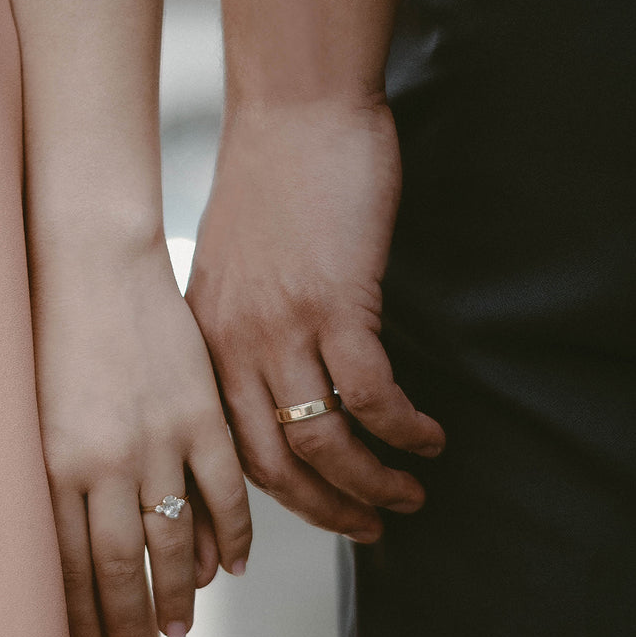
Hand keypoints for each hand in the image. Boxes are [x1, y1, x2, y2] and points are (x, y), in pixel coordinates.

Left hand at [31, 230, 251, 636]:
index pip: (68, 567)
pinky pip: (226, 494)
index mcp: (54, 466)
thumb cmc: (50, 336)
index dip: (79, 623)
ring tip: (179, 633)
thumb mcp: (33, 415)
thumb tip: (73, 549)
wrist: (90, 261)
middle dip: (124, 627)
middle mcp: (104, 463)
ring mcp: (158, 441)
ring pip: (173, 541)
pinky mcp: (201, 416)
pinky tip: (230, 568)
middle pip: (119, 568)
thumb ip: (54, 482)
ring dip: (177, 596)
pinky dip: (232, 537)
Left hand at [186, 100, 443, 541]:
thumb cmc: (274, 183)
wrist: (296, 107)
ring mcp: (283, 328)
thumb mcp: (233, 269)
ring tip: (411, 493)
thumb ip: (244, 331)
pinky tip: (429, 437)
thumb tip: (283, 386)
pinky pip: (372, 396)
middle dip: (327, 510)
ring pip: (324, 443)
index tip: (317, 517)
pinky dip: (403, 429)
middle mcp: (234, 347)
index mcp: (206, 345)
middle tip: (371, 528)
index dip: (276, 500)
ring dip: (373, 482)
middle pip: (275, 465)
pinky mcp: (337, 303)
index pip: (233, 449)